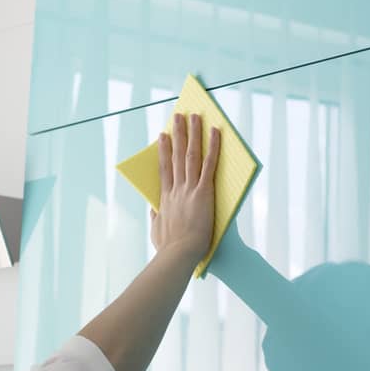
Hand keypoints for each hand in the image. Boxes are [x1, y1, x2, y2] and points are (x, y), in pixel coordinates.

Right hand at [150, 113, 220, 264]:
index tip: (163, 136)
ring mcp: (189, 189)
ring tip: (193, 116)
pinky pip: (209, 164)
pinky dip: (213, 146)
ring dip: (192, 133)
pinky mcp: (203, 191)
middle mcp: (176, 189)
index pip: (164, 169)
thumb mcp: (157, 231)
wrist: (180, 254)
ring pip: (191, 154)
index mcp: (165, 199)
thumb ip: (156, 217)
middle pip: (177, 156)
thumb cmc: (170, 249)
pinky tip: (215, 131)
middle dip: (178, 134)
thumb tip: (154, 208)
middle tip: (178, 117)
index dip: (164, 151)